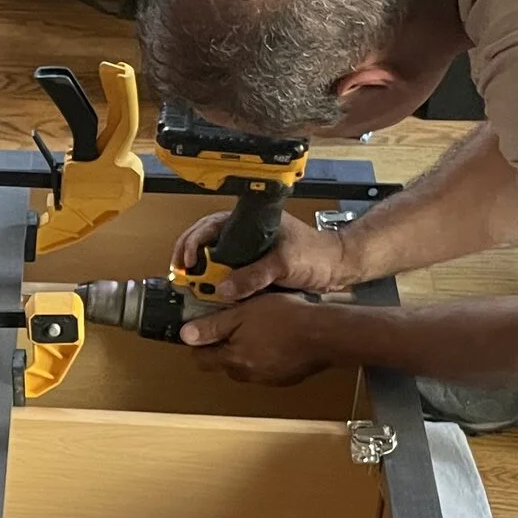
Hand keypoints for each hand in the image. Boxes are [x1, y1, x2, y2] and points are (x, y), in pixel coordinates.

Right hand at [170, 210, 349, 302]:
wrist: (338, 267)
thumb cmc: (317, 253)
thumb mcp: (283, 263)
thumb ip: (254, 275)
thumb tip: (224, 288)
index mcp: (250, 222)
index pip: (210, 226)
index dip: (193, 242)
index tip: (188, 260)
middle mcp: (246, 236)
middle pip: (207, 243)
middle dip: (190, 258)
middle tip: (179, 274)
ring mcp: (249, 252)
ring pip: (216, 260)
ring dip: (203, 273)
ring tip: (191, 286)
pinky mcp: (255, 268)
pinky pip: (229, 275)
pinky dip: (218, 284)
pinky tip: (211, 294)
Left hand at [178, 293, 339, 385]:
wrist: (326, 334)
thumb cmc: (285, 319)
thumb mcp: (243, 313)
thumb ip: (213, 326)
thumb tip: (186, 336)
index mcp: (233, 360)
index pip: (201, 359)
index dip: (197, 342)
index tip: (201, 328)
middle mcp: (248, 375)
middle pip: (222, 363)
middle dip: (221, 346)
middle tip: (229, 323)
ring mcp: (268, 379)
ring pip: (244, 366)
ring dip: (244, 350)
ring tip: (255, 327)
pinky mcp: (285, 378)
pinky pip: (265, 367)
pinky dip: (264, 355)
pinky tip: (275, 338)